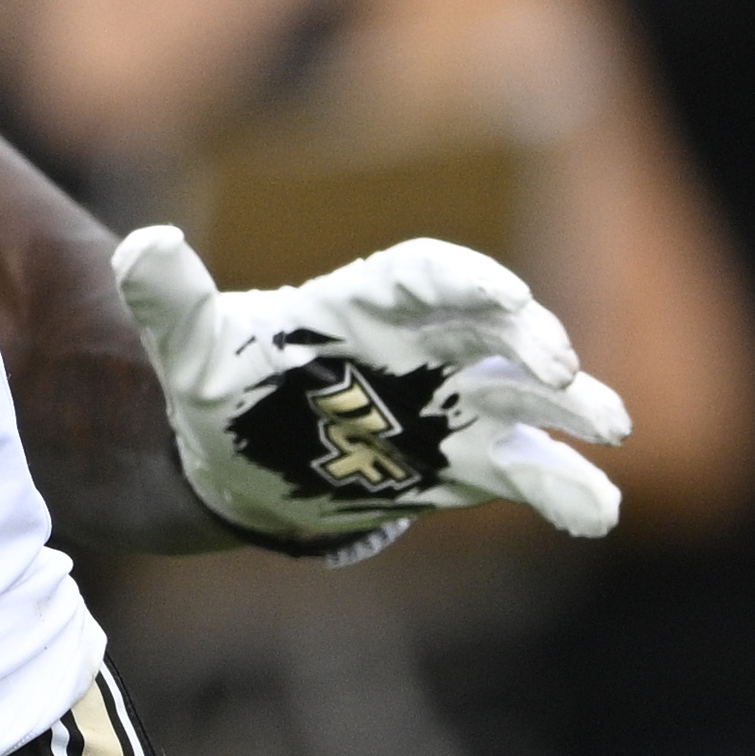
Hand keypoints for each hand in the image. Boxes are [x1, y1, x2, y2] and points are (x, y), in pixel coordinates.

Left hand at [114, 226, 632, 554]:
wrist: (234, 463)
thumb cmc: (219, 388)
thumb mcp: (185, 347)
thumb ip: (168, 299)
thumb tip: (143, 246)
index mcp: (361, 306)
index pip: (426, 275)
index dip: (467, 280)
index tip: (503, 296)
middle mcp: (418, 349)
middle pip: (492, 328)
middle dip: (531, 339)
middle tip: (558, 365)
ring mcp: (445, 408)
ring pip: (524, 398)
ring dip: (572, 406)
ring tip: (611, 424)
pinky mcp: (459, 466)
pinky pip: (524, 473)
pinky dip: (565, 489)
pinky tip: (599, 509)